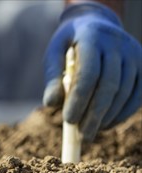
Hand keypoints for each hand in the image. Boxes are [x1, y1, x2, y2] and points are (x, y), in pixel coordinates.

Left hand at [43, 2, 141, 141]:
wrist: (95, 25)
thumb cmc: (70, 44)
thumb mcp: (54, 53)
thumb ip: (52, 78)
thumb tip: (51, 104)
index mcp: (91, 37)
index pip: (88, 72)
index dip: (79, 99)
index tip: (69, 120)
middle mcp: (117, 44)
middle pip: (109, 85)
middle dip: (95, 114)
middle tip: (82, 136)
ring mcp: (133, 54)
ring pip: (125, 92)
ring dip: (108, 117)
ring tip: (90, 133)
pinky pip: (137, 95)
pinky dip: (122, 113)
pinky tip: (106, 124)